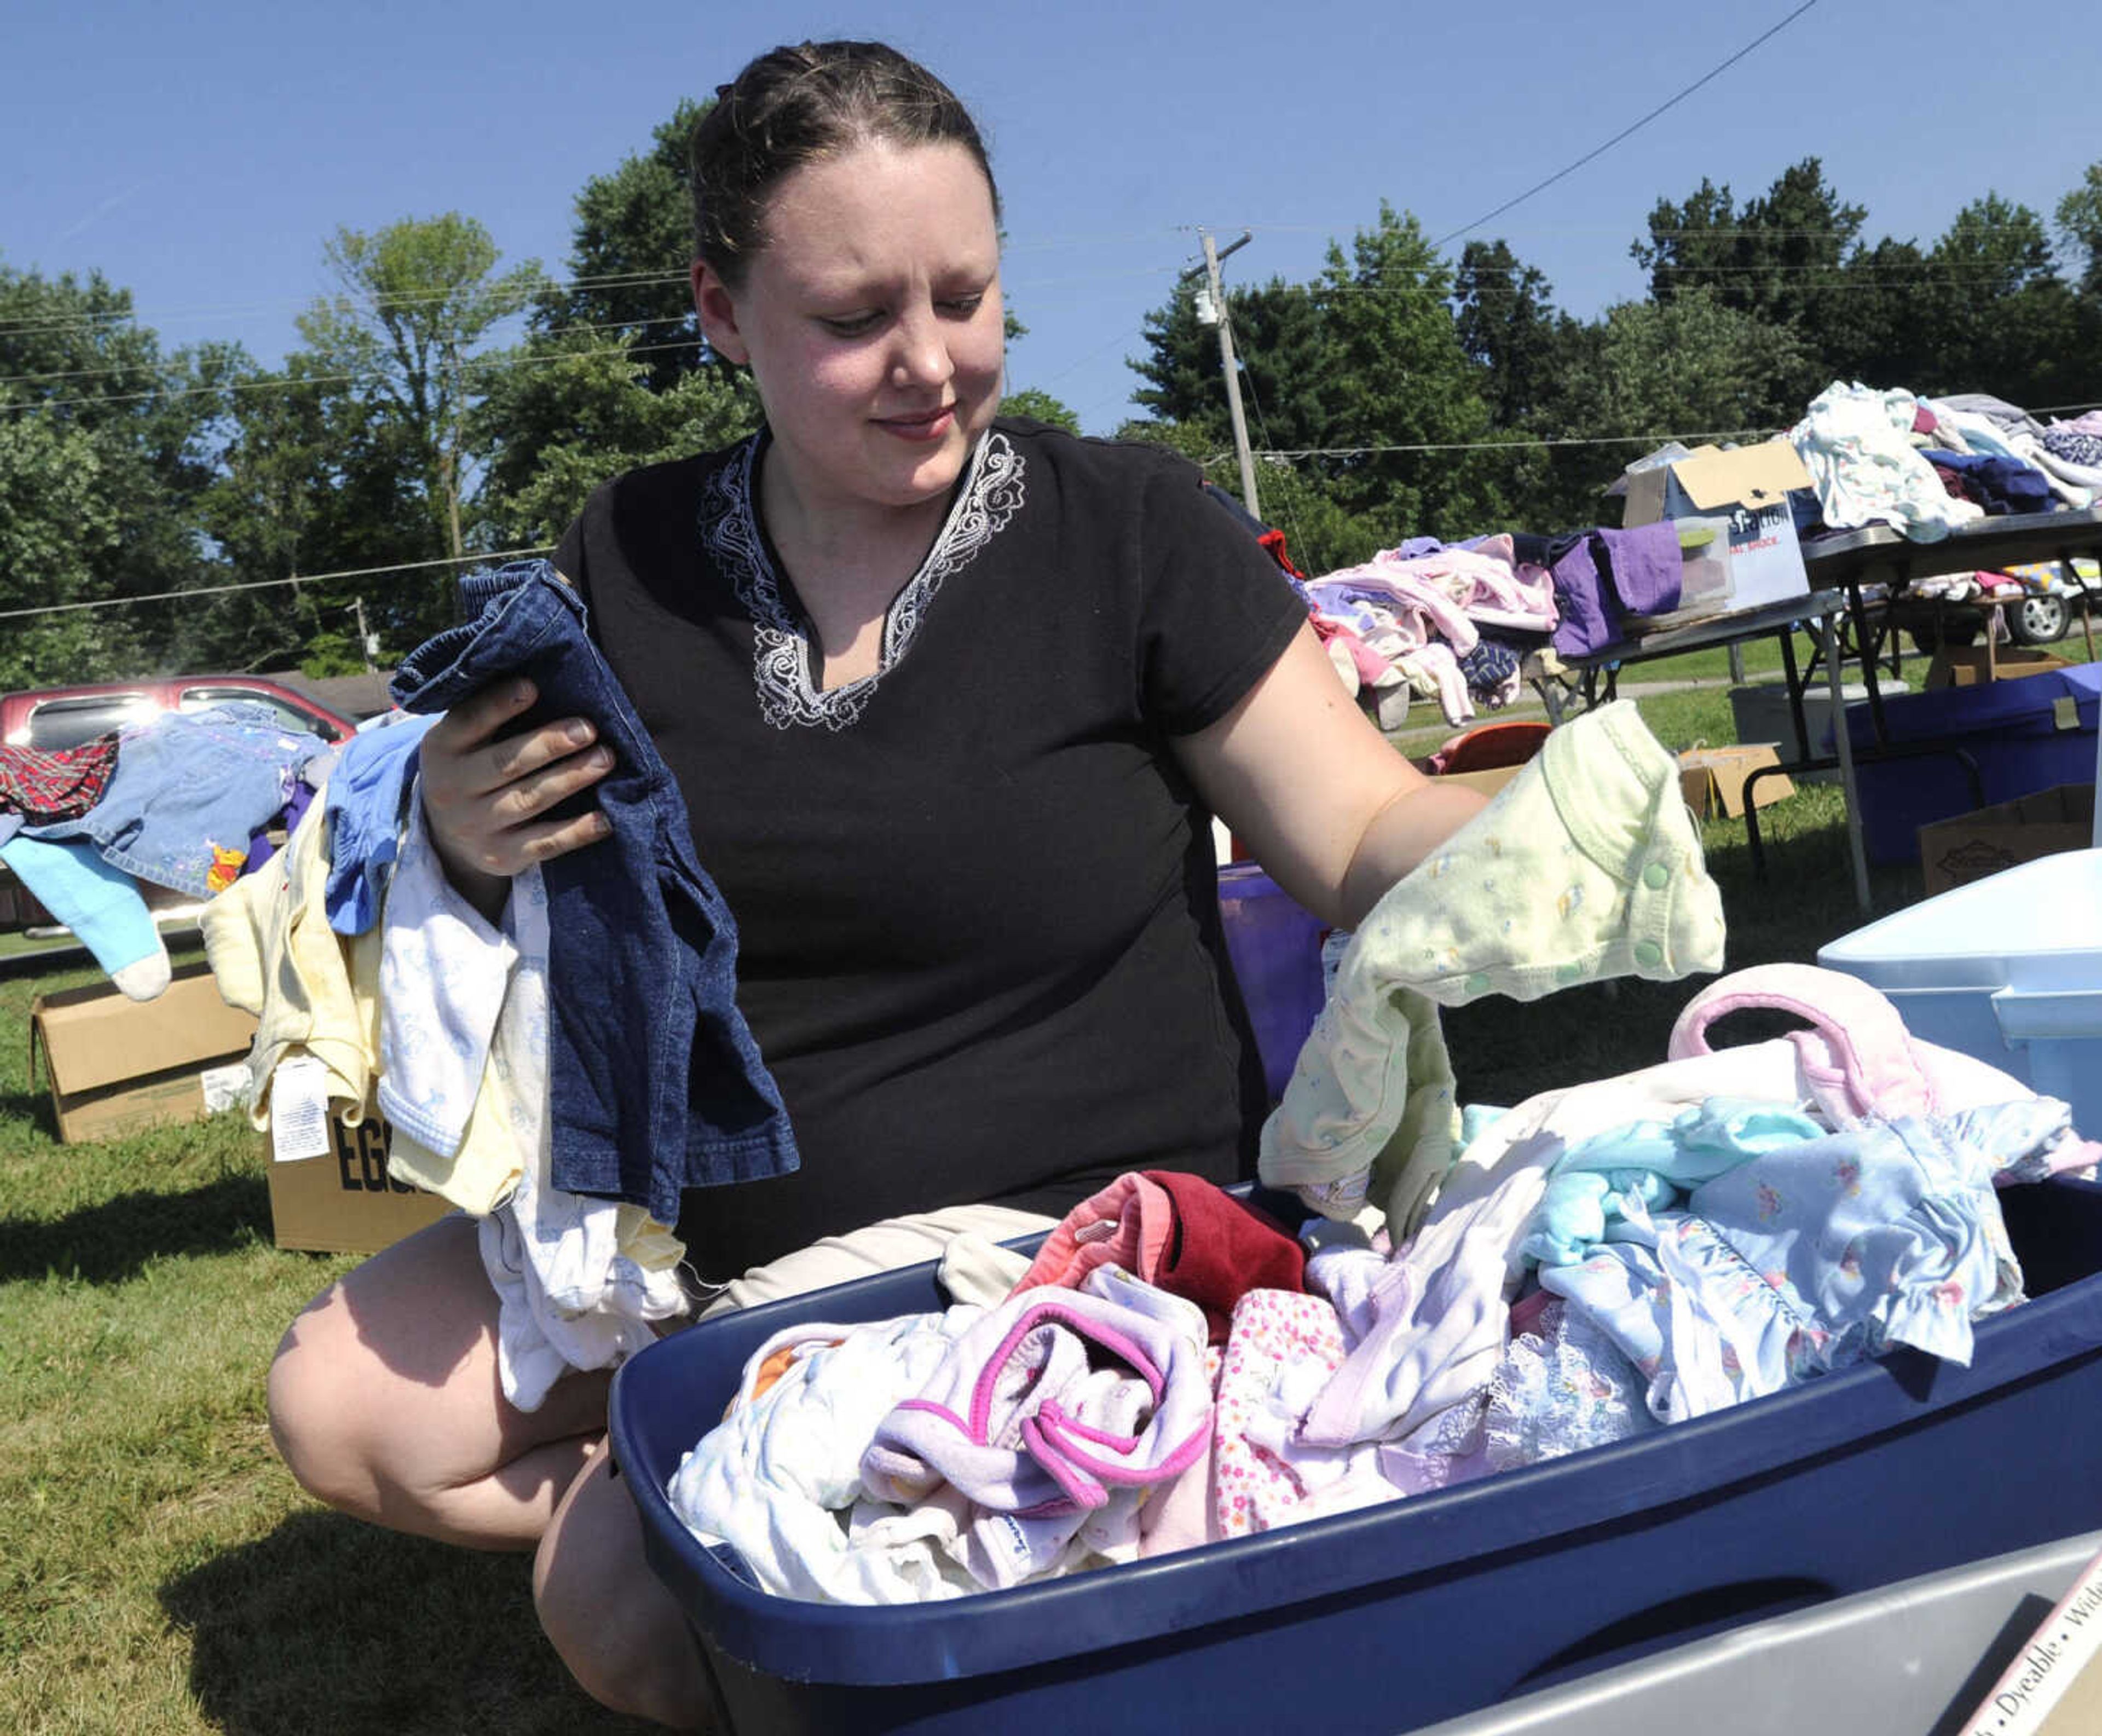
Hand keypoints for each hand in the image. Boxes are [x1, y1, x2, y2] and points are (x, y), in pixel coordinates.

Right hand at [418, 678, 613, 913]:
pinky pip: (543, 844)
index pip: (469, 722)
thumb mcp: (464, 738)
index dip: (499, 705)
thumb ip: (490, 712)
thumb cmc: (471, 766)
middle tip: (588, 729)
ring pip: (528, 800)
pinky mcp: (501, 856)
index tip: (533, 687)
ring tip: (604, 759)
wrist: (445, 836)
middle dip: (549, 745)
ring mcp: (476, 826)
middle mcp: (452, 789)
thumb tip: (543, 673)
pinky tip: (606, 818)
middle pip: (505, 763)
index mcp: (441, 748)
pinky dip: (576, 831)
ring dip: (569, 779)